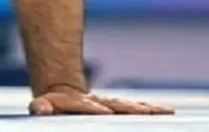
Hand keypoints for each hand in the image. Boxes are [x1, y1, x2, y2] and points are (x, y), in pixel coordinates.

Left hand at [29, 87, 173, 115]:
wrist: (63, 95)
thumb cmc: (53, 106)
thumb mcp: (44, 105)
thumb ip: (42, 107)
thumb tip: (39, 107)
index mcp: (84, 105)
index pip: (92, 108)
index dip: (97, 110)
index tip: (106, 113)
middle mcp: (102, 104)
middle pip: (120, 106)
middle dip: (134, 109)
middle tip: (154, 112)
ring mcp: (112, 106)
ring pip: (133, 108)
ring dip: (149, 111)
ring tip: (167, 112)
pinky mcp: (120, 110)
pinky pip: (138, 111)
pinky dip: (152, 112)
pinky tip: (169, 113)